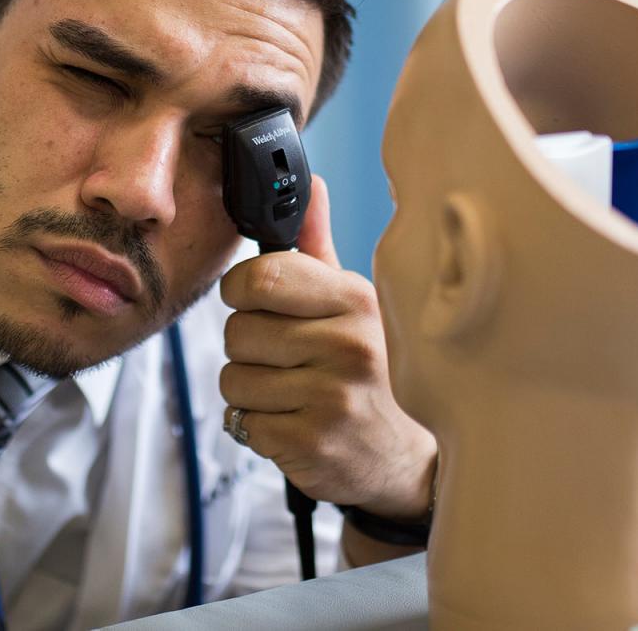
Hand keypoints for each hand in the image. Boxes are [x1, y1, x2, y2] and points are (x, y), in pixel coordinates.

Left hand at [219, 174, 437, 523]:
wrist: (404, 456)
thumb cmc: (370, 368)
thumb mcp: (353, 302)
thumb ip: (317, 246)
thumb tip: (310, 181)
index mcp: (355, 301)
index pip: (261, 278)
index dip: (242, 290)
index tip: (256, 301)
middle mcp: (348, 346)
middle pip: (238, 331)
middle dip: (250, 347)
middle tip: (289, 360)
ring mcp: (332, 399)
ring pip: (234, 379)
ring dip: (251, 390)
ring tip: (293, 393)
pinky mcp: (311, 445)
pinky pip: (243, 422)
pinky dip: (258, 426)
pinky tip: (296, 422)